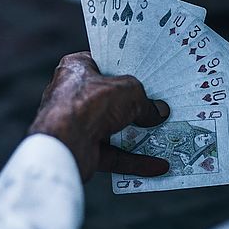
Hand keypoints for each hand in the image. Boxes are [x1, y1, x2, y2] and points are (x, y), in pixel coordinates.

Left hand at [27, 52, 169, 181]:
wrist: (65, 144)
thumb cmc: (89, 105)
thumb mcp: (129, 92)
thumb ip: (145, 101)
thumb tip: (158, 111)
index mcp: (76, 68)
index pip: (103, 63)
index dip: (124, 68)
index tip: (146, 74)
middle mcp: (73, 95)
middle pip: (111, 98)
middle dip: (134, 105)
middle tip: (159, 105)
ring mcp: (77, 124)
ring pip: (113, 128)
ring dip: (137, 134)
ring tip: (163, 134)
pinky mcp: (83, 149)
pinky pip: (115, 154)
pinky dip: (135, 160)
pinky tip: (157, 165)